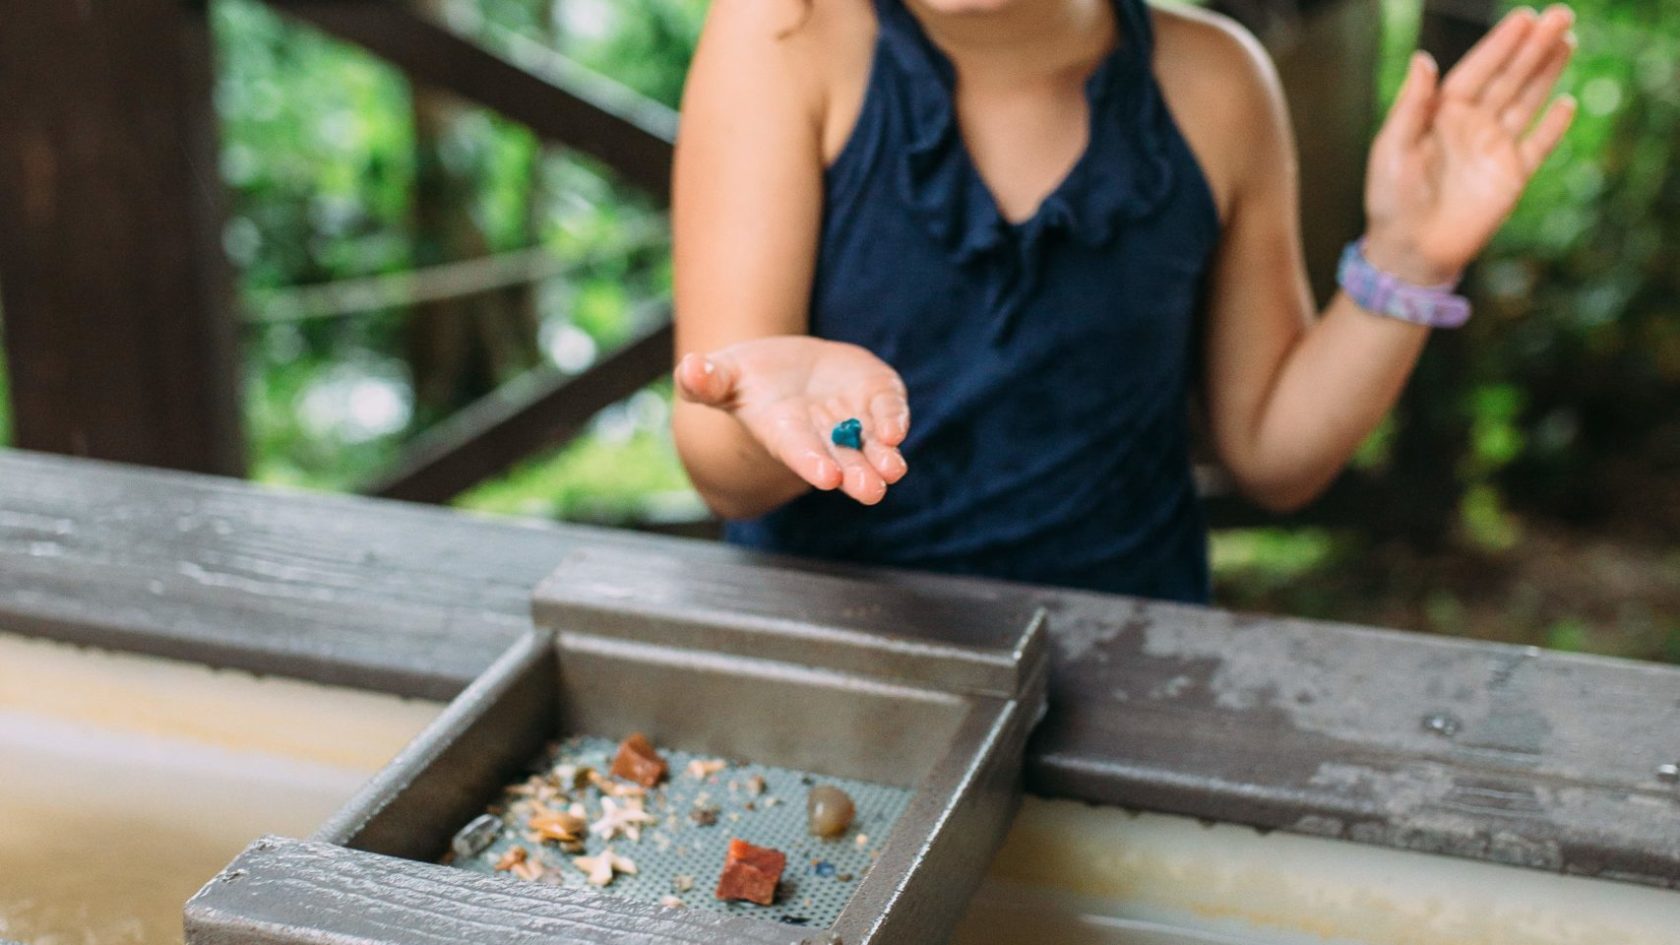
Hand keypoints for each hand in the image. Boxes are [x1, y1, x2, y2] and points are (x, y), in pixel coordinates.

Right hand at [675, 337, 910, 505]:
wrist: (785, 368)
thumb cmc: (746, 378)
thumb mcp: (723, 375)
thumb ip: (706, 380)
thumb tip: (689, 368)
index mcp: (785, 433)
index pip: (800, 451)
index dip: (813, 462)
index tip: (827, 477)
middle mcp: (823, 435)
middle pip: (843, 461)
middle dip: (857, 476)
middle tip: (871, 491)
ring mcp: (852, 418)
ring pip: (872, 445)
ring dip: (885, 459)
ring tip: (893, 470)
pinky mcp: (875, 396)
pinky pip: (889, 411)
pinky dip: (894, 419)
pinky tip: (897, 430)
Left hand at [1364, 5, 1578, 285]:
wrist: (1409, 252)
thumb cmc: (1390, 201)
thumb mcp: (1392, 150)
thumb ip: (1411, 106)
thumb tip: (1424, 59)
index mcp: (1440, 115)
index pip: (1476, 71)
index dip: (1500, 44)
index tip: (1525, 18)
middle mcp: (1470, 126)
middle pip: (1508, 78)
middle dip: (1533, 47)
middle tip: (1562, 15)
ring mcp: (1493, 149)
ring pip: (1526, 102)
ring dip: (1547, 72)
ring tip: (1569, 40)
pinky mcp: (1511, 177)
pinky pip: (1538, 145)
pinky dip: (1553, 126)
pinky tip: (1567, 103)